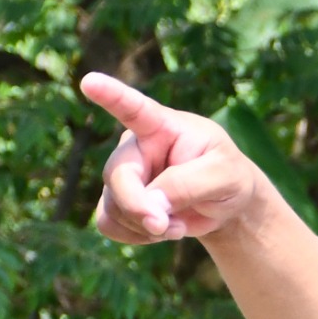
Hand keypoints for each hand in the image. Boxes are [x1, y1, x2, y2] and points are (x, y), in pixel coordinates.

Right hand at [82, 73, 268, 244]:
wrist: (224, 202)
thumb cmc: (227, 176)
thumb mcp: (224, 177)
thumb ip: (188, 184)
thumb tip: (150, 205)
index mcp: (162, 126)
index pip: (133, 108)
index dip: (111, 95)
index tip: (90, 82)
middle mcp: (135, 146)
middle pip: (118, 176)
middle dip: (138, 207)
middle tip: (163, 225)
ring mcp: (124, 174)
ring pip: (112, 206)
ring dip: (144, 226)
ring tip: (177, 224)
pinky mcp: (118, 201)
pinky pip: (109, 224)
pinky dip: (135, 236)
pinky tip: (160, 231)